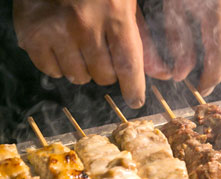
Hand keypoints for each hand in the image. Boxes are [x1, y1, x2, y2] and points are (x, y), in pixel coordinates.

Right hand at [13, 0, 169, 107]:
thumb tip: (162, 73)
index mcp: (114, 13)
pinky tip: (61, 46)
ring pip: (79, 77)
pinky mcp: (32, 34)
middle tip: (102, 52)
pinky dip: (59, 66)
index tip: (136, 101)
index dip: (134, 88)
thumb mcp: (126, 3)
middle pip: (104, 75)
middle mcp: (84, 25)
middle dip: (108, 71)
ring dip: (84, 69)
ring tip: (79, 46)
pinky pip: (52, 71)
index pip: (128, 64)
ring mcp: (56, 30)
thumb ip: (142, 38)